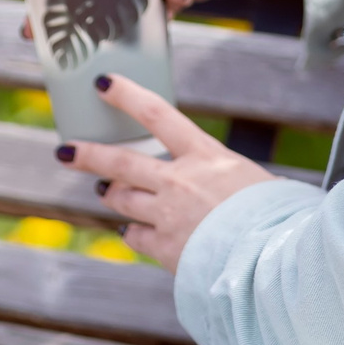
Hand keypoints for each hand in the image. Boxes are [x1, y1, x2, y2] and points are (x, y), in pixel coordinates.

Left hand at [56, 75, 274, 273]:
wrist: (270, 261)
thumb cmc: (278, 217)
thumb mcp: (257, 181)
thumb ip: (231, 177)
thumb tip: (233, 186)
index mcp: (206, 156)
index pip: (158, 115)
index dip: (127, 95)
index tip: (103, 83)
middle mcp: (179, 181)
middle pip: (121, 162)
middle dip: (88, 154)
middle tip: (66, 150)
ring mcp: (167, 216)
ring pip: (121, 200)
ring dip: (110, 194)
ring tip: (106, 190)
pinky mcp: (164, 249)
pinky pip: (134, 236)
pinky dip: (131, 232)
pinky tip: (132, 231)